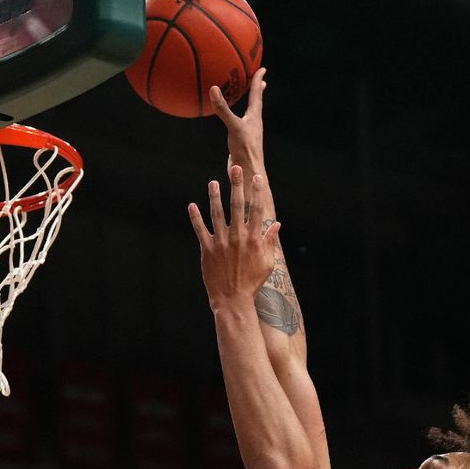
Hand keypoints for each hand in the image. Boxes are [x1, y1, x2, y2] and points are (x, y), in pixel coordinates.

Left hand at [189, 165, 280, 312]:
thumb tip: (276, 225)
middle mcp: (238, 238)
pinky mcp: (207, 250)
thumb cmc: (252, 282)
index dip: (257, 192)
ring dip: (214, 197)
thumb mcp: (267, 263)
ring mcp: (221, 243)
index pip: (256, 210)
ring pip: (217, 214)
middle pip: (237, 206)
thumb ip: (270, 242)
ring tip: (213, 182)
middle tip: (235, 168)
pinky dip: (195, 218)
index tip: (257, 178)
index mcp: (253, 240)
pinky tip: (192, 205)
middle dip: (237, 185)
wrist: (233, 300)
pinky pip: (200, 231)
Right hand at [210, 67, 266, 182]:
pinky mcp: (241, 142)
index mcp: (254, 117)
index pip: (257, 94)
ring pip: (249, 114)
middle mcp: (253, 123)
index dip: (259, 80)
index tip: (262, 68)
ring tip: (247, 97)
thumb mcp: (233, 126)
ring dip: (249, 104)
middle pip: (257, 102)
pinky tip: (230, 121)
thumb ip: (223, 109)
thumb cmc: (245, 150)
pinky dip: (235, 117)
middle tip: (260, 80)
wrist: (248, 172)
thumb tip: (213, 89)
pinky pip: (238, 124)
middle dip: (257, 91)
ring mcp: (248, 133)